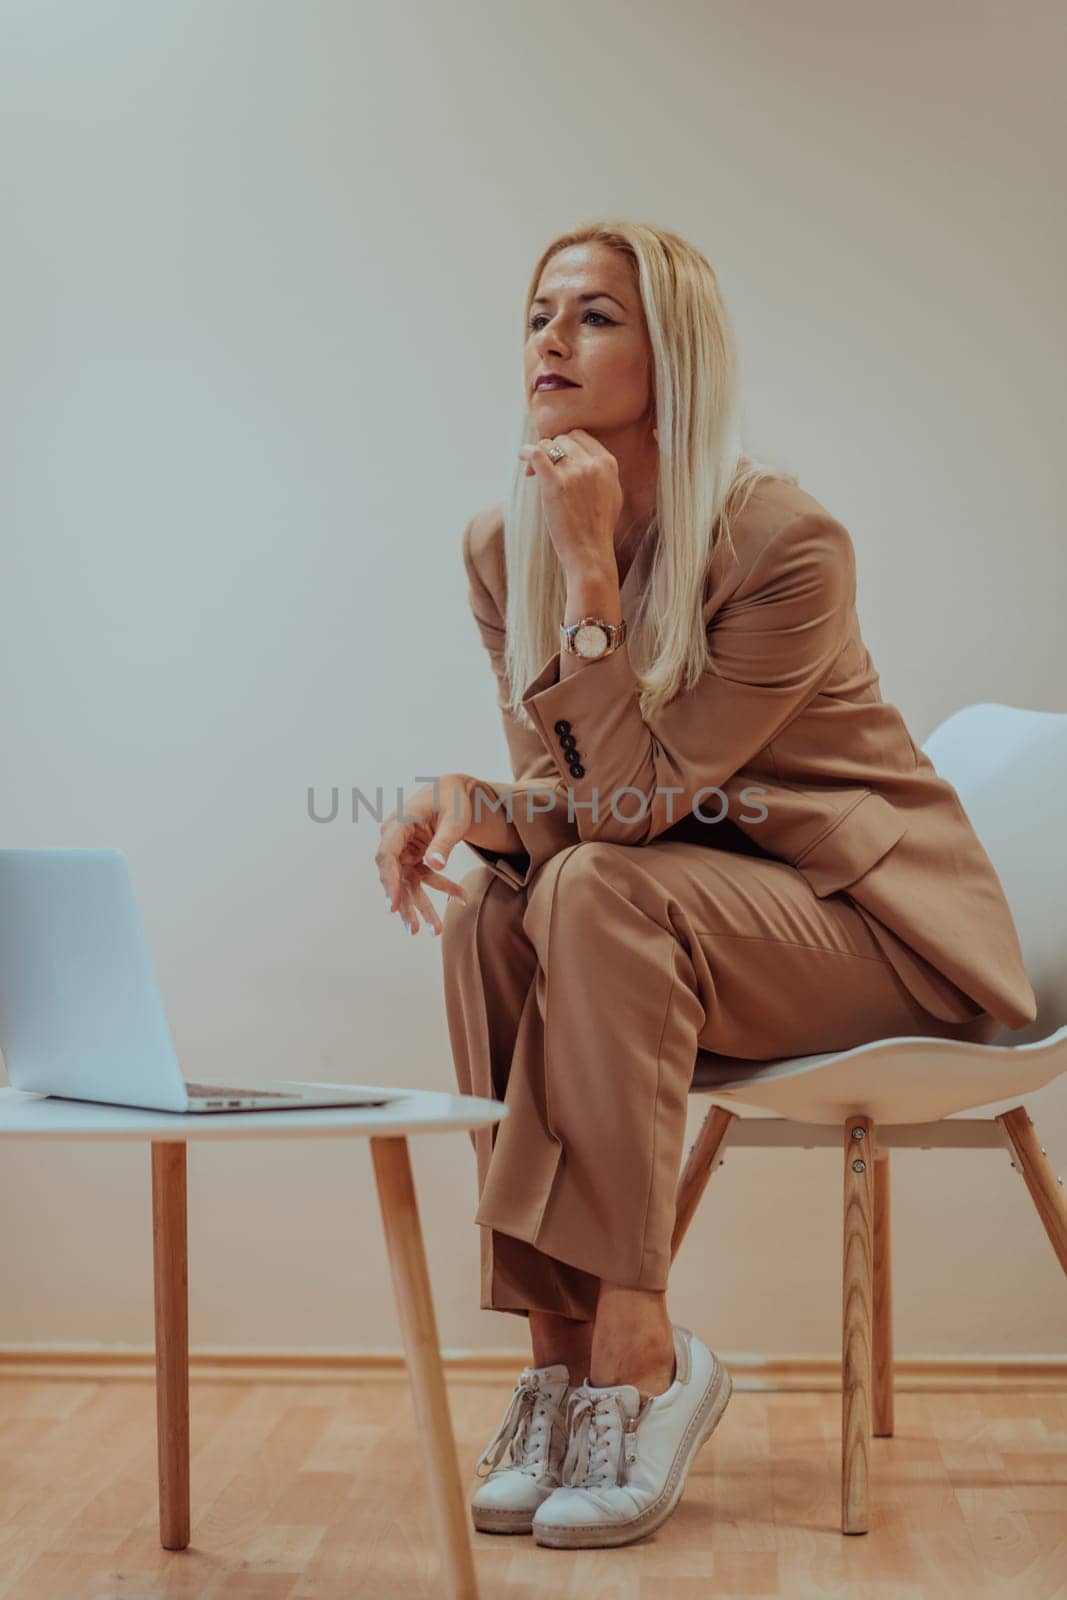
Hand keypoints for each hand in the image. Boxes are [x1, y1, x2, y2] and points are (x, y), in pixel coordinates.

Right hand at [376, 774, 474, 936]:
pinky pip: (426, 878)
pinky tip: (462, 897)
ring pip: (409, 883)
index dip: (388, 882)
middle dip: (404, 904)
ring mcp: (405, 851)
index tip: (393, 906)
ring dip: (422, 906)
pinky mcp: (416, 858)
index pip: (386, 855)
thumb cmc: (453, 800)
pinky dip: (444, 888)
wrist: (456, 791)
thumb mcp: (454, 819)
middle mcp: (396, 839)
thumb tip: (435, 865)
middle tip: (413, 929)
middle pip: (394, 875)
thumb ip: (444, 842)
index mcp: (399, 823)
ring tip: (435, 930)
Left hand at [519, 428, 621, 577]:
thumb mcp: (612, 493)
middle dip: (552, 450)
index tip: (558, 460)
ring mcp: (574, 472)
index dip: (566, 445)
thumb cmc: (599, 528)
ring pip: (549, 445)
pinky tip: (523, 458)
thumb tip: (586, 456)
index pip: (581, 437)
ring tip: (533, 471)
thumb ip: (602, 472)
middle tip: (544, 470)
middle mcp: (592, 464)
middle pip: (564, 440)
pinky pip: (536, 453)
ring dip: (539, 453)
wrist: (590, 551)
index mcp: (608, 463)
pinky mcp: (555, 483)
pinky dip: (526, 453)